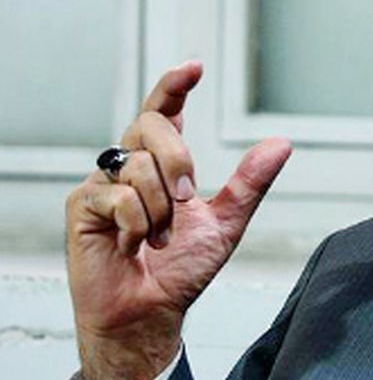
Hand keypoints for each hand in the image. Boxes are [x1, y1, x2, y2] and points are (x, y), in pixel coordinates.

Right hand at [65, 61, 291, 379]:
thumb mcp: (226, 221)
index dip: (174, 86)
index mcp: (162, 162)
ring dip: (161, 207)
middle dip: (179, 160)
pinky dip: (137, 224)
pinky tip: (133, 245)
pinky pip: (119, 197)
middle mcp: (130, 164)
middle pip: (150, 125)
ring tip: (159, 237)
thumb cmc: (180, 269)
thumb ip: (250, 182)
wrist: (151, 311)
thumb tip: (281, 144)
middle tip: (188, 199)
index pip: (164, 111)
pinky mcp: (83, 207)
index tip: (193, 67)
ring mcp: (104, 183)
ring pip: (138, 165)